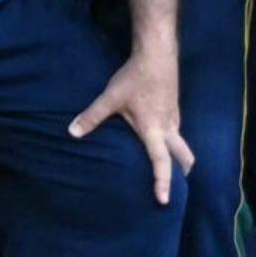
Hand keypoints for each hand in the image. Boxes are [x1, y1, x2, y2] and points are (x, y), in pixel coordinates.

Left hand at [67, 47, 191, 204]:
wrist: (157, 56)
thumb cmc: (134, 78)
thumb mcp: (110, 97)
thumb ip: (92, 116)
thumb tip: (72, 133)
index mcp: (154, 129)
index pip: (161, 161)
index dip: (162, 182)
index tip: (163, 200)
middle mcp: (169, 127)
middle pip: (183, 156)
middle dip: (181, 173)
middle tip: (177, 187)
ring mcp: (174, 118)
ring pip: (182, 144)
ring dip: (179, 158)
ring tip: (169, 170)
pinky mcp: (173, 109)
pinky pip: (177, 132)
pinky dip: (174, 143)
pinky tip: (161, 141)